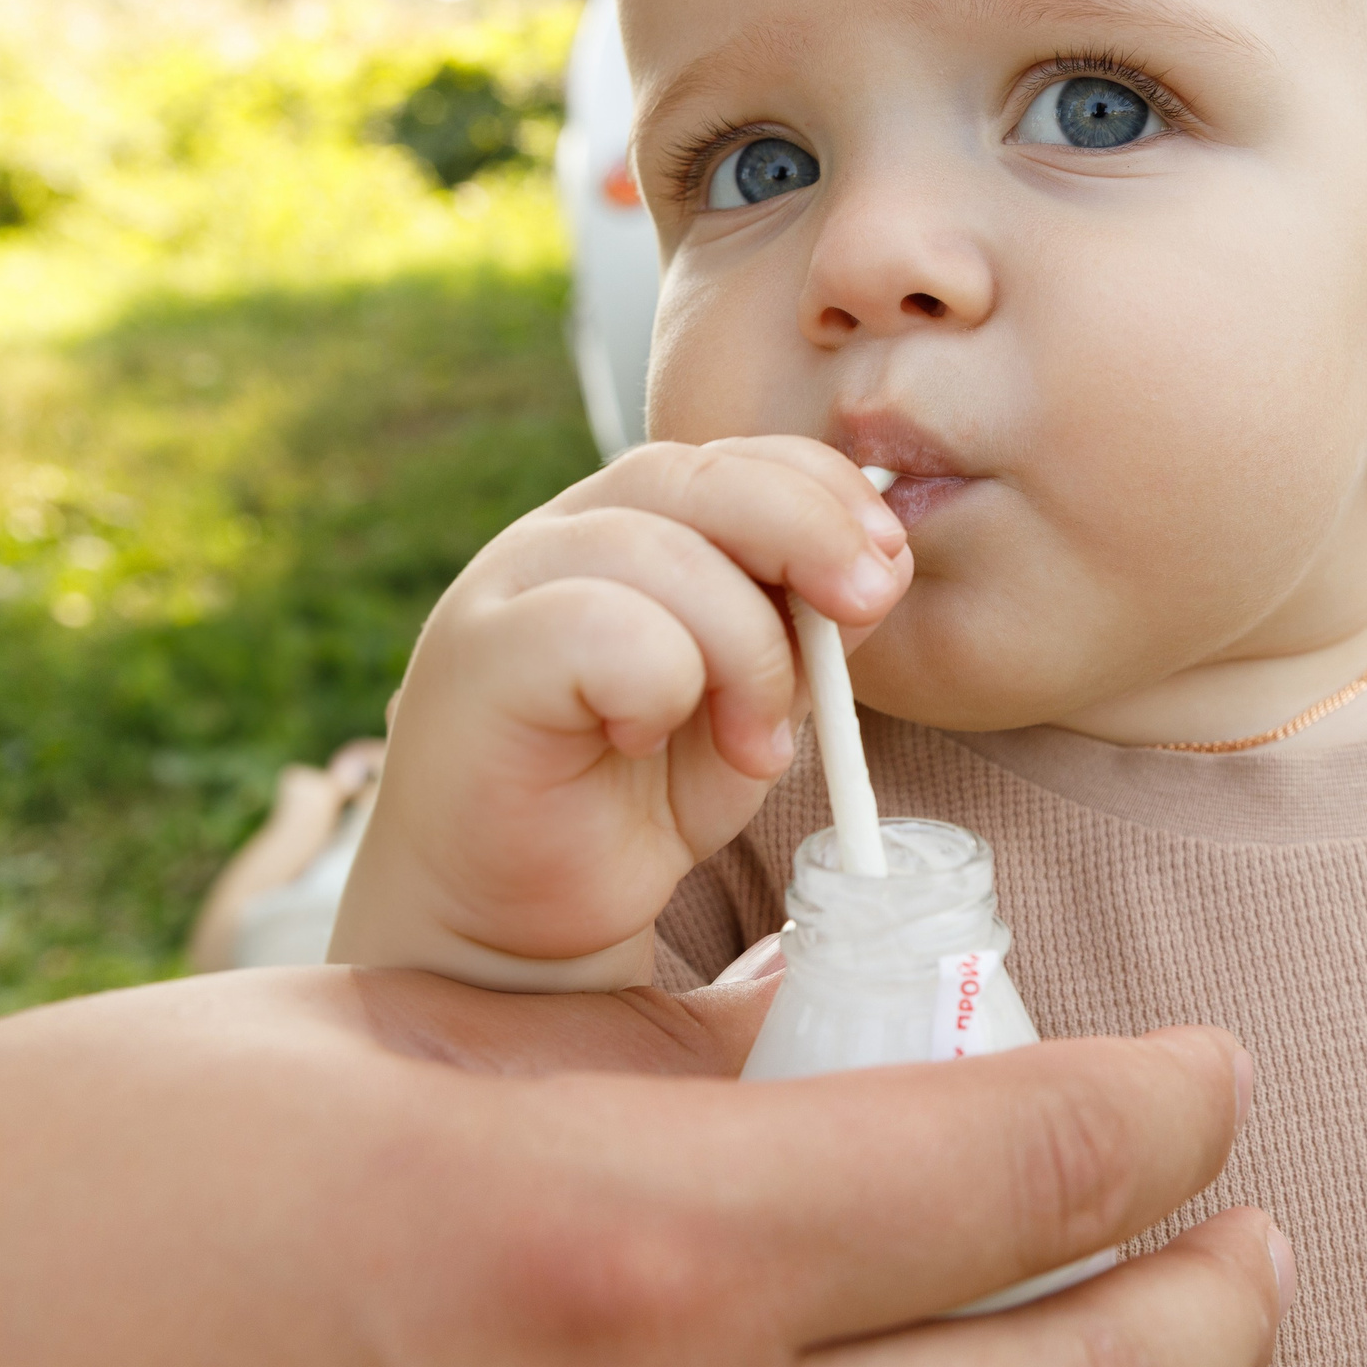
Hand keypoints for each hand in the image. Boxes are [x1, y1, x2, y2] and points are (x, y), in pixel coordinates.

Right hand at [0, 971, 1291, 1366]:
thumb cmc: (110, 1165)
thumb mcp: (413, 1051)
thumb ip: (664, 1065)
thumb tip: (843, 1036)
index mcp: (616, 1249)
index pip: (1007, 1174)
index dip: (1150, 1112)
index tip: (1205, 1073)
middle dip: (1196, 1294)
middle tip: (1229, 1214)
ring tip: (1146, 1320)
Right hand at [330, 438, 909, 978]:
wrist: (515, 909)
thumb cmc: (633, 799)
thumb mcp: (753, 702)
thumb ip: (806, 630)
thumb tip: (880, 565)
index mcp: (639, 524)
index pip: (742, 457)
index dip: (827, 496)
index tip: (886, 569)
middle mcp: (568, 532)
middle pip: (700, 476)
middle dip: (807, 533)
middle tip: (862, 607)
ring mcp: (512, 583)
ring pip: (661, 552)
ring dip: (744, 652)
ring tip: (752, 746)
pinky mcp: (481, 653)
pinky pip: (600, 626)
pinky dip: (656, 685)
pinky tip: (640, 739)